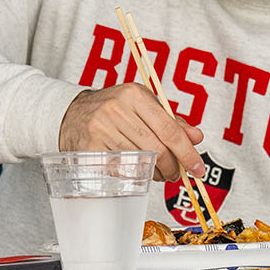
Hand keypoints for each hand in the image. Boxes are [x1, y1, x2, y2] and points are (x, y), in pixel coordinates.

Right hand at [60, 85, 204, 182]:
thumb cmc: (113, 111)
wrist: (71, 114)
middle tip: (175, 174)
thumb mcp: (142, 106)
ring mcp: (101, 128)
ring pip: (141, 161)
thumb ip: (171, 122)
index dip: (187, 152)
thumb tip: (196, 137)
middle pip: (157, 148)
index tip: (198, 167)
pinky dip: (135, 175)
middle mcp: (117, 109)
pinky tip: (138, 172)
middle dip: (172, 167)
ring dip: (155, 173)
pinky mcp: (90, 147)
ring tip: (157, 173)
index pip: (169, 128)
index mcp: (135, 94)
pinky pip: (122, 170)